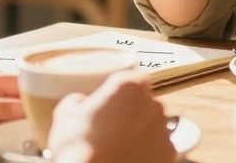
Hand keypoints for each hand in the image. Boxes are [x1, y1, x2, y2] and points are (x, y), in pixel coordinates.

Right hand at [47, 71, 174, 162]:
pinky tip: (128, 157)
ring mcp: (164, 129)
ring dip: (139, 132)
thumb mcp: (66, 114)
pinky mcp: (169, 152)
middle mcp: (153, 103)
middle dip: (130, 113)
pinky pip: (158, 147)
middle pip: (144, 103)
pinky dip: (147, 152)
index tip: (108, 104)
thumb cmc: (79, 145)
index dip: (118, 93)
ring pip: (152, 126)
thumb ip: (78, 100)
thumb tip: (81, 102)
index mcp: (130, 86)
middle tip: (109, 129)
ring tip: (117, 147)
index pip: (131, 80)